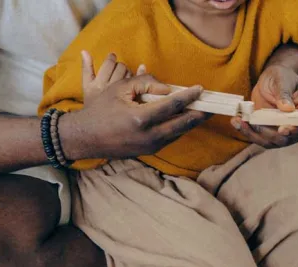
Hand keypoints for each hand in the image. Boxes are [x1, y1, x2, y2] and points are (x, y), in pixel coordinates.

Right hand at [59, 51, 209, 159]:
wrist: (85, 138)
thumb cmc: (100, 110)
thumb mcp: (119, 88)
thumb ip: (146, 82)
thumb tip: (168, 88)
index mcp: (141, 118)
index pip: (173, 105)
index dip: (189, 96)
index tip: (200, 89)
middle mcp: (148, 136)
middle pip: (183, 123)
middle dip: (199, 113)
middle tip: (213, 105)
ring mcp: (149, 147)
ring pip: (178, 133)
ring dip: (191, 122)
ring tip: (202, 111)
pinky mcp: (148, 152)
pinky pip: (169, 138)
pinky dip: (178, 128)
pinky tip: (184, 120)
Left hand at [232, 65, 297, 147]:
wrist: (271, 80)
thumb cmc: (282, 77)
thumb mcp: (283, 80)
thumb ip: (284, 93)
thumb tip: (287, 108)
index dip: (297, 130)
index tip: (283, 129)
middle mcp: (297, 125)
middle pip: (287, 138)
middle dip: (270, 134)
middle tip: (254, 124)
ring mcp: (282, 131)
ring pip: (270, 141)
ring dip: (253, 134)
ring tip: (240, 122)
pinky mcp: (267, 131)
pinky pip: (257, 137)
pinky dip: (246, 131)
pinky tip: (236, 121)